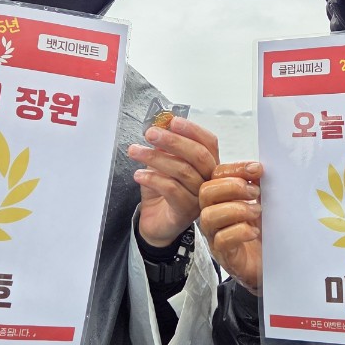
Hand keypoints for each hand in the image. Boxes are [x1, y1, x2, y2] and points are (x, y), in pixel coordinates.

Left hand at [128, 116, 218, 246]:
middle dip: (173, 141)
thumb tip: (160, 124)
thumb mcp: (162, 162)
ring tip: (135, 151)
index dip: (192, 130)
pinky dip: (152, 178)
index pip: (209, 142)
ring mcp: (200, 198)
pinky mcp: (186, 211)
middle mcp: (209, 181)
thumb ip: (164, 146)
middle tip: (150, 134)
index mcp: (208, 165)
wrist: (156, 222)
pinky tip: (138, 174)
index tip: (173, 121)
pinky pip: (171, 189)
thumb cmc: (162, 191)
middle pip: (198, 155)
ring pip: (182, 171)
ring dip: (155, 158)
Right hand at [199, 161, 262, 294]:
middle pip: (205, 192)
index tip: (257, 169)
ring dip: (237, 209)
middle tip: (255, 192)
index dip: (235, 168)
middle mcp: (214, 215)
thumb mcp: (264, 202)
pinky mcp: (225, 256)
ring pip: (209, 216)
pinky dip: (240, 232)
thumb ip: (259, 186)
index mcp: (222, 198)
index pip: (216, 174)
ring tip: (257, 211)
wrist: (274, 265)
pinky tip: (254, 231)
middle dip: (232, 187)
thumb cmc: (265, 232)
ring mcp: (216, 236)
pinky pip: (221, 240)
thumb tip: (259, 168)